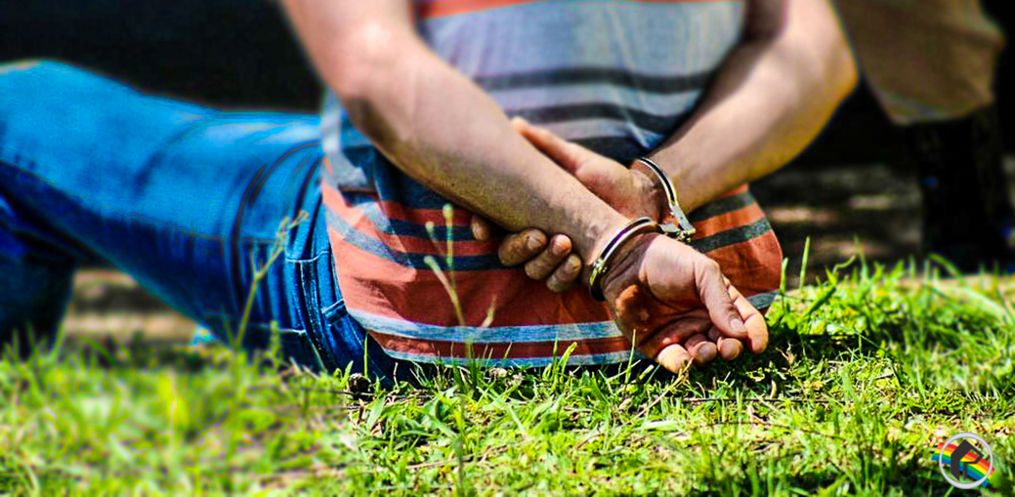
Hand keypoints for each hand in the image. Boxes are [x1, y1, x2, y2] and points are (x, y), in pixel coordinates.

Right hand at [471, 118, 663, 290]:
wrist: (644, 203)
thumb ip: (546, 146)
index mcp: (530, 210)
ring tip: (565, 243)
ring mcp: (555, 258)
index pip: (493, 223)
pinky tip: (576, 261)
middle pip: (508, 252)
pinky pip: (556, 284)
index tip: (481, 228)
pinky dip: (563, 275)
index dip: (481, 226)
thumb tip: (514, 123)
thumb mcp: (578, 161)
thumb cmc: (610, 180)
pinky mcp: (575, 274)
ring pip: (531, 269)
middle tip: (539, 235)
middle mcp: (538, 235)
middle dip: (518, 245)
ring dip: (544, 260)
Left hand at [600, 233, 768, 371]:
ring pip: (703, 356)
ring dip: (708, 357)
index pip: (746, 322)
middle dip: (731, 349)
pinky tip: (686, 359)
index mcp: (720, 301)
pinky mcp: (658, 346)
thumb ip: (721, 301)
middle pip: (727, 343)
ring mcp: (682, 335)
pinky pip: (676, 362)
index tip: (756, 345)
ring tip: (706, 350)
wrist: (626, 261)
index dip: (755, 334)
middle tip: (728, 348)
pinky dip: (683, 365)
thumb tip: (741, 333)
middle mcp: (704, 321)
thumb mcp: (703, 272)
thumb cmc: (668, 260)